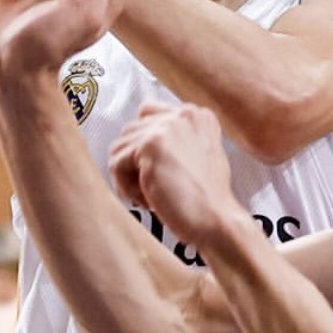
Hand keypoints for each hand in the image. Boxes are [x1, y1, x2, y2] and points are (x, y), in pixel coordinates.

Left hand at [109, 101, 243, 247]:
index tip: (151, 169)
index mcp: (197, 115)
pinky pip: (117, 163)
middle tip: (152, 189)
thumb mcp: (198, 157)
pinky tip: (147, 200)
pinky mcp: (150, 145)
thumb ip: (174, 141)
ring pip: (120, 147)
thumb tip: (136, 144)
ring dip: (128, 176)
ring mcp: (167, 127)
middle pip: (131, 131)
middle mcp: (183, 114)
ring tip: (150, 195)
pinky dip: (125, 186)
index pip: (148, 112)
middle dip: (134, 163)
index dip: (143, 144)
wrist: (216, 220)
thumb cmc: (207, 200)